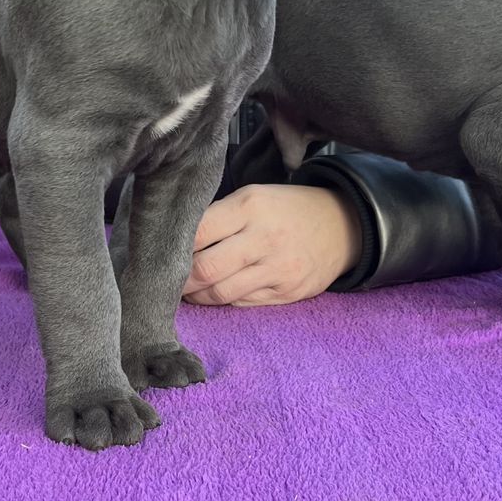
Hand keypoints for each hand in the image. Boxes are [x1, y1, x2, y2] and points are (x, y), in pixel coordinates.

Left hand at [182, 184, 361, 305]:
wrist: (342, 225)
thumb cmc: (285, 209)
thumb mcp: (253, 197)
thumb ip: (218, 217)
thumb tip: (177, 241)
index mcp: (250, 207)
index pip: (198, 232)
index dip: (174, 247)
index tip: (160, 253)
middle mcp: (264, 238)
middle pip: (206, 268)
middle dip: (179, 279)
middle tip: (165, 281)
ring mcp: (278, 268)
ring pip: (222, 293)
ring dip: (197, 295)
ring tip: (186, 290)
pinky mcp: (288, 292)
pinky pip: (243, 303)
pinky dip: (222, 301)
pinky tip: (213, 294)